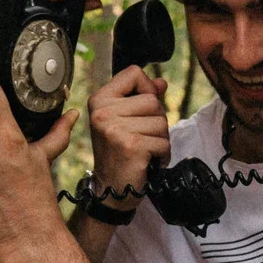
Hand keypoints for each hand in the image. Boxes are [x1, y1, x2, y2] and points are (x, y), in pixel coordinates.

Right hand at [87, 66, 170, 205]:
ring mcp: (115, 129)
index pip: (134, 73)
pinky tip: (148, 161)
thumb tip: (161, 83)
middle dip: (156, 120)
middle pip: (153, 100)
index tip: (142, 108)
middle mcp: (103, 112)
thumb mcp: (125, 120)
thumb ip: (142, 98)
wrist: (111, 189)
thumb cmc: (118, 153)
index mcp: (100, 100)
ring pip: (161, 122)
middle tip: (141, 138)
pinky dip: (162, 155)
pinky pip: (163, 142)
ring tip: (144, 150)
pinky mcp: (131, 145)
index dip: (147, 88)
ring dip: (160, 140)